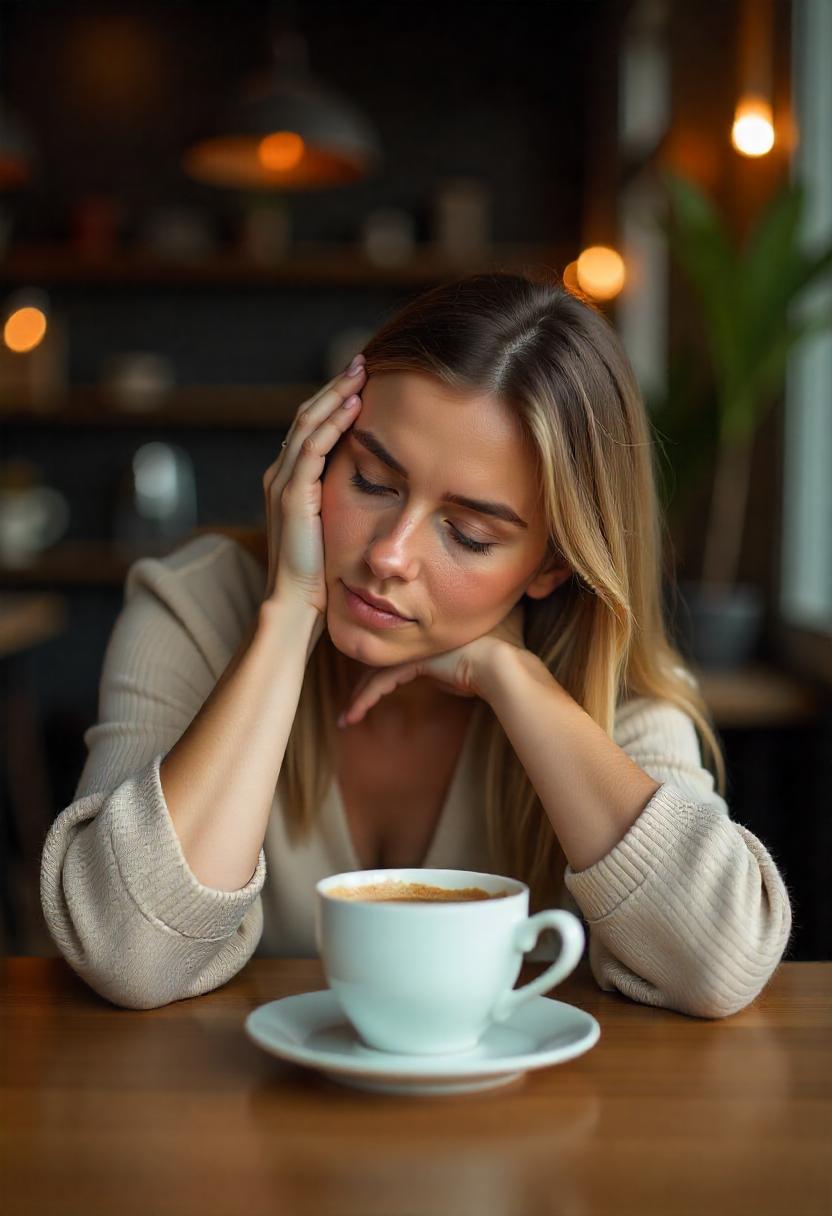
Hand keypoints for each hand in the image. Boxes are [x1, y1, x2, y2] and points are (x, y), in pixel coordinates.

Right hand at [261, 354, 366, 643]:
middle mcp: (280, 476)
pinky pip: (313, 447)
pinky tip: (355, 405)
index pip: (310, 429)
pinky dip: (332, 422)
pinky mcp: (293, 495)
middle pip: (307, 416)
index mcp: (289, 482)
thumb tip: (377, 490)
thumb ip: (343, 505)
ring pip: (308, 423)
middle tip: (363, 362)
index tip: (361, 381)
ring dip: (335, 394)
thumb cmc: (319, 577)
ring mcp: (283, 484)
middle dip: (335, 387)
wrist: (296, 606)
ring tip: (361, 371)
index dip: (333, 402)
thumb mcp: (333, 530)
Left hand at [337, 598, 526, 726]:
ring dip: (359, 697)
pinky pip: (381, 681)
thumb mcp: (477, 664)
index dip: (381, 676)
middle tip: (349, 711)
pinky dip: (365, 698)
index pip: (399, 656)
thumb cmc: (503, 667)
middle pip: (383, 663)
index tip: (367, 695)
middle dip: (364, 687)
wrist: (507, 670)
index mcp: (432, 638)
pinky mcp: (413, 660)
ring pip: (377, 672)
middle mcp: (420, 639)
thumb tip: (455, 674)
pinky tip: (354, 715)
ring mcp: (417, 647)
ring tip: (346, 719)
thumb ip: (459, 666)